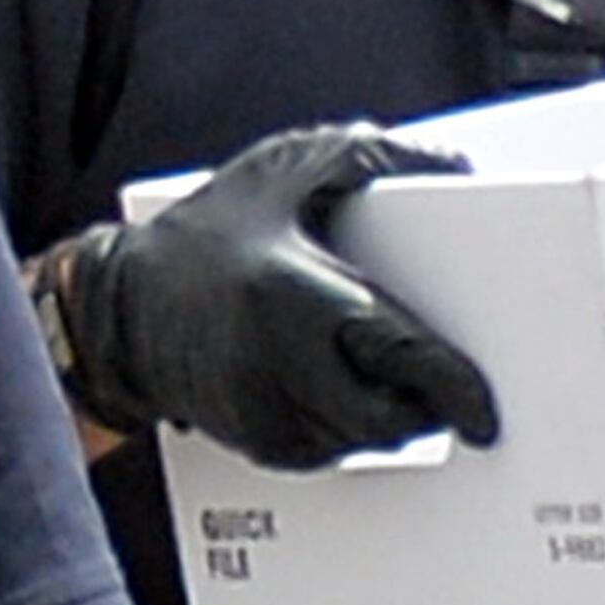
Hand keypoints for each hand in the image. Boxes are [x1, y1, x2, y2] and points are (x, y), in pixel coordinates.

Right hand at [53, 124, 498, 469]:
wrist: (118, 308)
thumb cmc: (207, 233)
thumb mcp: (286, 169)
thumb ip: (374, 157)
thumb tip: (457, 167)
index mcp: (293, 297)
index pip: (398, 356)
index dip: (452, 387)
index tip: (486, 412)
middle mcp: (279, 368)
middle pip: (391, 416)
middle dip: (424, 400)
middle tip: (442, 375)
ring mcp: (268, 416)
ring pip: (368, 438)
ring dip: (388, 408)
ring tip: (368, 355)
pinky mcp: (262, 445)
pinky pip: (338, 447)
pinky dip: (351, 418)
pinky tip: (329, 373)